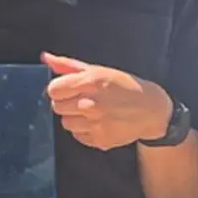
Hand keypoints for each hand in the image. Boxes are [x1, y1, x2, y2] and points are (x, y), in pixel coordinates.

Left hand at [43, 52, 172, 150]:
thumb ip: (69, 66)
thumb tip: (45, 57)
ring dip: (74, 118)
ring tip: (91, 112)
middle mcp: (91, 103)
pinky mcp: (100, 140)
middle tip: (82, 99)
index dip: (59, 89)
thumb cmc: (125, 86)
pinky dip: (84, 131)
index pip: (53, 90)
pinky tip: (98, 122)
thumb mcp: (100, 70)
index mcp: (91, 82)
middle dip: (66, 102)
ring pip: (65, 123)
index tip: (68, 89)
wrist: (152, 110)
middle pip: (57, 107)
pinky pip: (78, 136)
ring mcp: (96, 124)